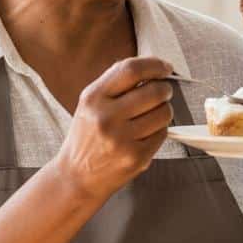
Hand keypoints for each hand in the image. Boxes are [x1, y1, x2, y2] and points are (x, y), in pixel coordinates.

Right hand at [55, 56, 173, 201]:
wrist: (76, 177)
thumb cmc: (87, 136)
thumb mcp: (91, 104)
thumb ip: (117, 83)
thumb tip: (152, 67)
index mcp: (93, 98)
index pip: (131, 70)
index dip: (154, 65)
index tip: (165, 67)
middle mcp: (106, 117)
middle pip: (154, 91)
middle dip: (165, 89)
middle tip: (164, 91)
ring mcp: (122, 139)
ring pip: (164, 112)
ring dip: (165, 110)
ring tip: (153, 114)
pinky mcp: (136, 157)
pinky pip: (163, 133)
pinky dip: (160, 130)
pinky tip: (146, 133)